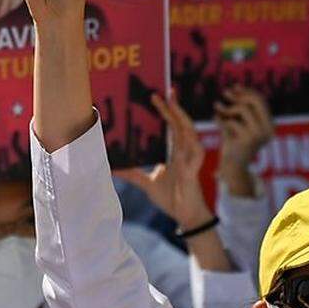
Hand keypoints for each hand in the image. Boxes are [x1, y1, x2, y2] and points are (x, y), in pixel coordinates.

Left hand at [115, 91, 211, 227]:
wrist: (185, 216)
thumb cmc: (170, 198)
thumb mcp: (146, 183)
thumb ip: (132, 174)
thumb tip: (112, 168)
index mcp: (175, 152)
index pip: (172, 126)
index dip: (167, 111)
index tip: (156, 97)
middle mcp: (184, 152)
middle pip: (181, 124)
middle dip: (175, 107)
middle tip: (166, 91)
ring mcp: (191, 160)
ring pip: (190, 133)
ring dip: (183, 118)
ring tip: (174, 104)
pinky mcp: (194, 171)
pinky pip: (196, 153)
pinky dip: (193, 143)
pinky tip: (189, 134)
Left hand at [214, 87, 272, 196]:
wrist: (231, 167)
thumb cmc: (233, 143)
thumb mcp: (237, 123)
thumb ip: (238, 107)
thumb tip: (234, 87)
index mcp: (269, 125)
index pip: (260, 101)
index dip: (246, 92)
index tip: (234, 87)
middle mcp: (268, 130)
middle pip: (255, 101)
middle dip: (239, 95)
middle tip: (225, 93)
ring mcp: (259, 135)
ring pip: (243, 109)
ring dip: (227, 109)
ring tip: (218, 111)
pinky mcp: (247, 140)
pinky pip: (231, 121)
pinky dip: (221, 120)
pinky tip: (216, 123)